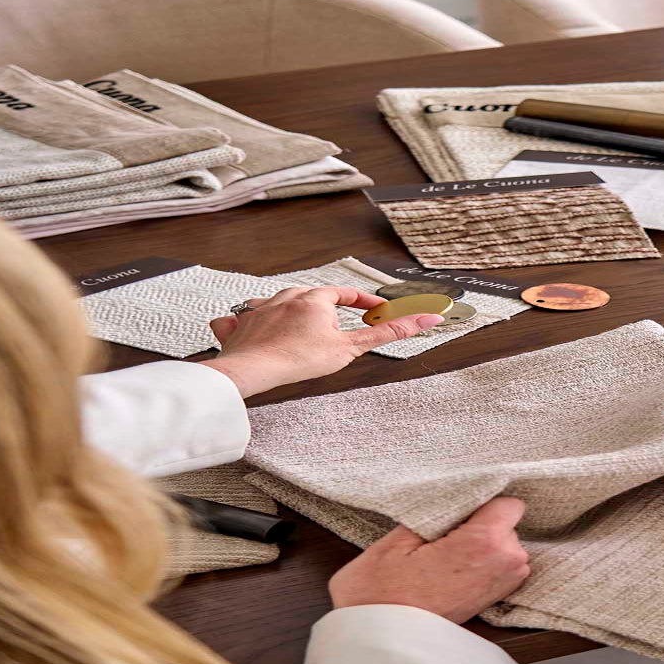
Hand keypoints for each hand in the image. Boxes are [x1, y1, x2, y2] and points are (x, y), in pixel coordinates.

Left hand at [201, 286, 443, 396]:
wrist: (252, 371)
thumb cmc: (299, 359)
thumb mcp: (350, 348)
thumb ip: (387, 333)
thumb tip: (425, 319)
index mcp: (314, 299)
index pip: (344, 293)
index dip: (363, 302)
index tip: (375, 310)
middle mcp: (285, 297)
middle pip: (312, 295)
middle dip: (327, 306)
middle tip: (338, 323)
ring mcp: (258, 310)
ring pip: (277, 301)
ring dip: (290, 309)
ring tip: (298, 324)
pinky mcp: (238, 325)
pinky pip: (241, 317)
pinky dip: (247, 321)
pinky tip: (248, 326)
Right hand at [328, 497, 530, 623]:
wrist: (381, 641)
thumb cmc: (382, 592)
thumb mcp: (398, 539)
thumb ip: (436, 514)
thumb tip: (456, 501)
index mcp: (484, 542)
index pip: (510, 505)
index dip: (485, 504)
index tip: (460, 513)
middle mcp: (505, 563)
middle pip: (507, 525)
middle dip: (481, 526)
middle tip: (444, 540)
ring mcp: (504, 584)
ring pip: (504, 546)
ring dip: (482, 547)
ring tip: (445, 560)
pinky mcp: (496, 600)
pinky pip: (500, 566)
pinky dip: (482, 564)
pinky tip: (453, 572)